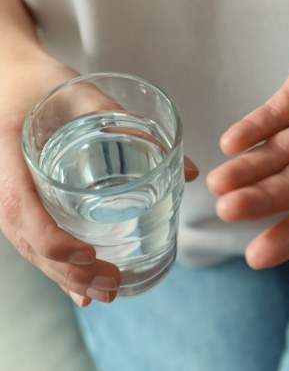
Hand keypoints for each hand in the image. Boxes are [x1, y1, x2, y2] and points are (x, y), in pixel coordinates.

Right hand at [0, 60, 197, 307]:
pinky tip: (79, 285)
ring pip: (28, 245)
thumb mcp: (83, 94)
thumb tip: (188, 171)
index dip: (50, 237)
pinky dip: (55, 264)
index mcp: (7, 150)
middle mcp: (1, 178)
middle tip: (111, 286)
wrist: (9, 77)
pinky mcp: (20, 196)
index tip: (86, 254)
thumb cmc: (43, 82)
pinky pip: (30, 236)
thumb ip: (129, 124)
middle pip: (26, 238)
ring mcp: (8, 191)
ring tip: (103, 293)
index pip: (18, 206)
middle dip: (66, 270)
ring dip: (63, 276)